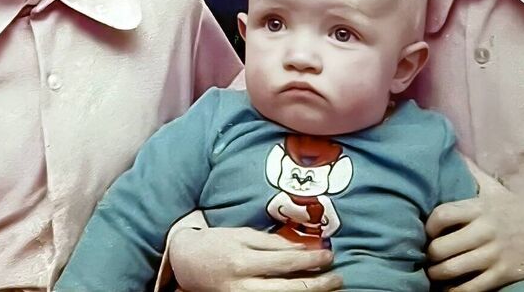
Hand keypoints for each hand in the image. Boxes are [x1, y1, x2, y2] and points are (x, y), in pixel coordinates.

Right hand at [170, 226, 340, 291]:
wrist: (185, 260)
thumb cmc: (216, 243)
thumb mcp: (242, 236)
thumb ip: (270, 242)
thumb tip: (302, 248)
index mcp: (243, 257)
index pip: (284, 260)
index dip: (310, 259)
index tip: (329, 255)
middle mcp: (242, 280)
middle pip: (287, 286)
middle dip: (317, 283)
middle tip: (338, 277)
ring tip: (328, 288)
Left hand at [426, 166, 523, 291]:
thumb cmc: (516, 211)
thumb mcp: (495, 189)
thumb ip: (472, 172)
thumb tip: (451, 147)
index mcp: (480, 208)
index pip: (443, 214)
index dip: (428, 225)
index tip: (425, 230)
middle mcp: (485, 231)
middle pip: (443, 246)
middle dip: (428, 254)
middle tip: (424, 255)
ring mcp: (494, 255)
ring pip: (453, 269)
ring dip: (436, 274)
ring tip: (431, 273)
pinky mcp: (503, 275)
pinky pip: (471, 288)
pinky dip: (455, 291)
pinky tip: (447, 289)